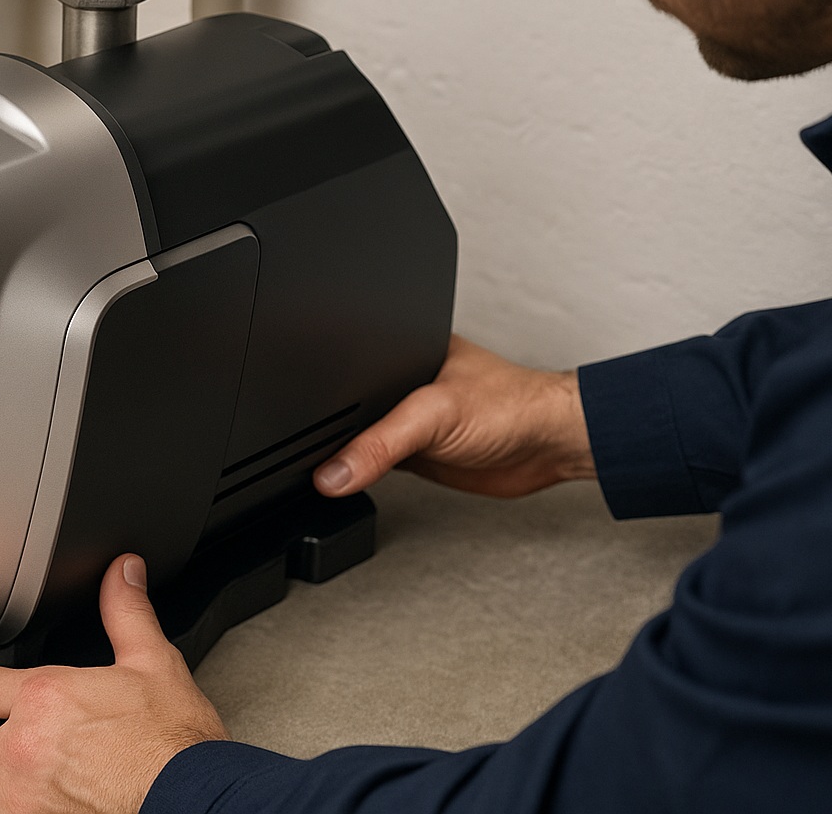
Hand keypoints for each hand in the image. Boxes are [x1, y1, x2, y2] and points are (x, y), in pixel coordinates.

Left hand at [0, 554, 228, 813]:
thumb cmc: (174, 745)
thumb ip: (127, 615)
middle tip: (4, 737)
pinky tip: (17, 804)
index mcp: (45, 698)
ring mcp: (22, 798)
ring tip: (3, 774)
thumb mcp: (154, 665)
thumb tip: (122, 572)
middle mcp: (23, 748)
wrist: (193, 801)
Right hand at [314, 335, 594, 498]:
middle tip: (289, 449)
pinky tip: (349, 480)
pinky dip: (361, 474)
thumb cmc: (513, 406)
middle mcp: (404, 384)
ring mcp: (411, 422)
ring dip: (342, 453)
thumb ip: (379, 445)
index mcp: (403, 350)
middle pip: (346, 404)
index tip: (282, 420)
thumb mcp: (433, 416)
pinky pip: (377, 464)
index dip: (313, 387)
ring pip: (360, 437)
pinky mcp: (419, 454)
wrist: (550, 448)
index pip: (344, 367)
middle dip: (321, 425)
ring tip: (311, 467)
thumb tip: (331, 473)